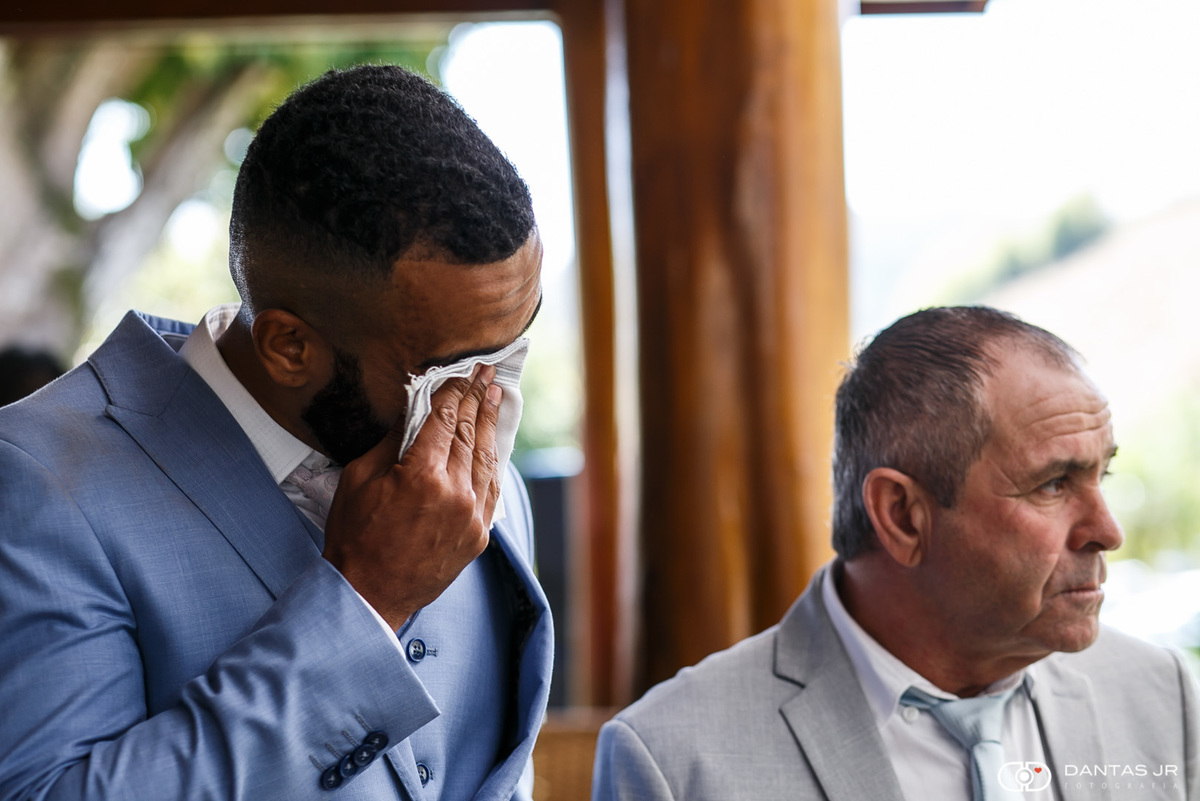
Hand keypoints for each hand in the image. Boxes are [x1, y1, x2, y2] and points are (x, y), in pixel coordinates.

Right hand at [322, 364, 502, 628]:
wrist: (369, 595)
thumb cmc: (354, 537)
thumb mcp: (360, 479)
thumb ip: (393, 441)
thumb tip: (414, 409)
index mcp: (422, 475)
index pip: (445, 419)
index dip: (455, 391)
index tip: (463, 371)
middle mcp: (455, 493)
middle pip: (469, 434)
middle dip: (477, 399)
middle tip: (487, 373)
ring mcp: (471, 516)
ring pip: (485, 458)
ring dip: (490, 424)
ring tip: (495, 396)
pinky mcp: (478, 535)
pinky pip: (490, 489)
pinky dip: (492, 462)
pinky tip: (493, 443)